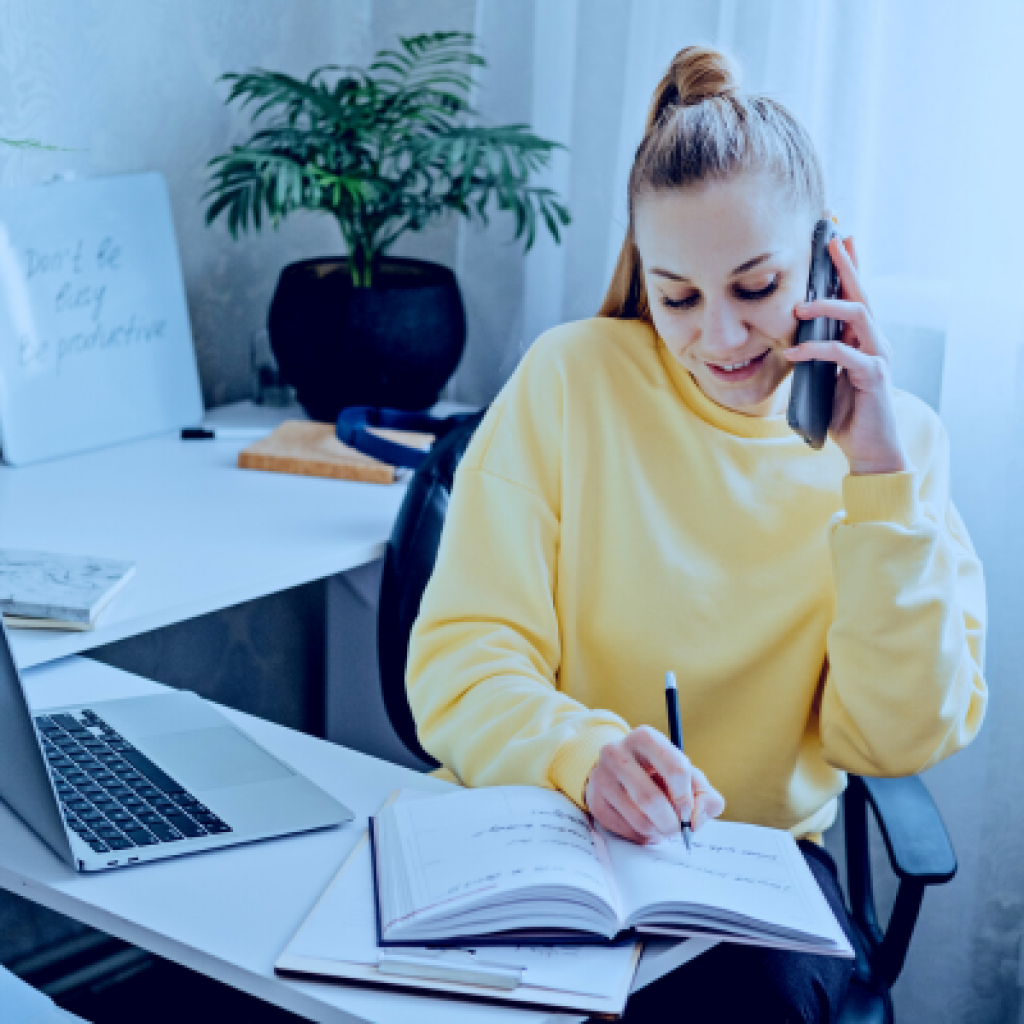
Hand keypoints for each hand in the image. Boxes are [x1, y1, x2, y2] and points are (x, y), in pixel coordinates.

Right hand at [584, 726, 724, 843]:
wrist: (620, 772)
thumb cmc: (660, 773)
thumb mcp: (687, 775)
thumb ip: (705, 795)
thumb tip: (697, 817)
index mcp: (645, 738)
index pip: (676, 768)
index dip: (687, 797)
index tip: (688, 810)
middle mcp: (617, 752)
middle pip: (651, 799)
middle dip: (672, 822)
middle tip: (678, 828)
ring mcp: (601, 777)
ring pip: (639, 819)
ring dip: (658, 831)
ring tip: (662, 825)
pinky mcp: (595, 801)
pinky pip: (626, 830)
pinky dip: (643, 836)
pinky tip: (645, 825)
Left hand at [784, 235, 908, 475]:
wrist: (869, 451)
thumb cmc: (846, 416)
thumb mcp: (824, 380)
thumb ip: (816, 358)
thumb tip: (791, 341)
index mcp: (863, 341)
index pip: (855, 297)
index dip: (847, 269)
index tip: (836, 242)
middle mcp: (875, 343)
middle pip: (862, 295)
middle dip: (846, 267)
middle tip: (830, 243)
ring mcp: (878, 357)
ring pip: (859, 315)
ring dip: (827, 306)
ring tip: (798, 309)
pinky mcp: (874, 376)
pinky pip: (844, 353)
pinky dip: (817, 350)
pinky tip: (795, 353)